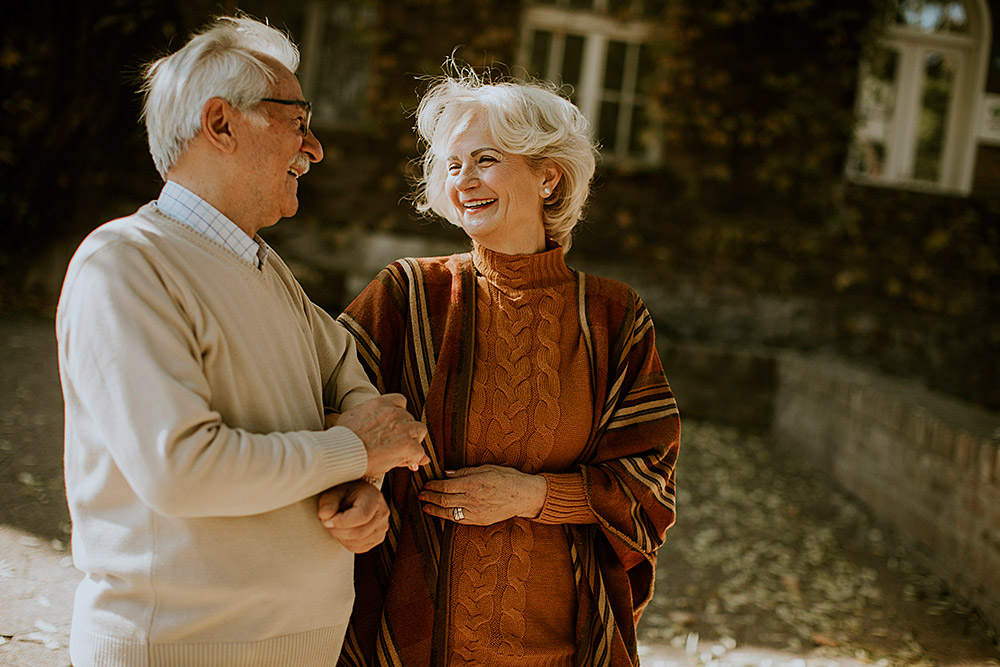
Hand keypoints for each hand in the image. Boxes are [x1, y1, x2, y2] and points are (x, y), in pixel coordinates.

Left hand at [317, 479, 388, 552]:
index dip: (341, 522)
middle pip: (360, 532)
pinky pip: (360, 548)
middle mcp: (382, 513)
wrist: (356, 496)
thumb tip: (324, 515)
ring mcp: (382, 528)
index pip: (362, 516)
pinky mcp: (377, 539)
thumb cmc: (345, 493)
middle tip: (327, 523)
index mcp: (374, 497)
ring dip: (341, 537)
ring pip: (358, 542)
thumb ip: (328, 503)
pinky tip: (343, 531)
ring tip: (335, 525)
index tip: (327, 520)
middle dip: (338, 531)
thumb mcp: (334, 492)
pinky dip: (347, 542)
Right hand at [334, 394, 428, 476]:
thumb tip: (371, 426)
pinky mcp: (408, 445)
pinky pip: (420, 452)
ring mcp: (403, 428)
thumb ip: (363, 417)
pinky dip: (416, 458)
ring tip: (404, 452)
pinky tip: (409, 464)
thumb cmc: (341, 438)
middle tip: (397, 445)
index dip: (400, 413)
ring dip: (414, 441)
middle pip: (410, 418)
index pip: (400, 401)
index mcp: (380, 403)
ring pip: (420, 431)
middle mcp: (394, 412)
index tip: (395, 425)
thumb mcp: (350, 418)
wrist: (342, 452)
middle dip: (406, 431)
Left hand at [418, 465, 546, 525]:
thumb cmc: (507, 478)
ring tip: (425, 506)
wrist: (523, 496)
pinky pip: (459, 520)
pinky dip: (447, 517)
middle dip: (429, 497)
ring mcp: (476, 511)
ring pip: (449, 512)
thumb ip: (465, 471)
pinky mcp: (479, 520)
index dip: (433, 486)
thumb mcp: (486, 468)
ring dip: (434, 509)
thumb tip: (447, 473)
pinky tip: (441, 513)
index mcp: (474, 483)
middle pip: (444, 500)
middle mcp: (473, 498)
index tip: (427, 484)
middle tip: (421, 495)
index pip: (446, 486)